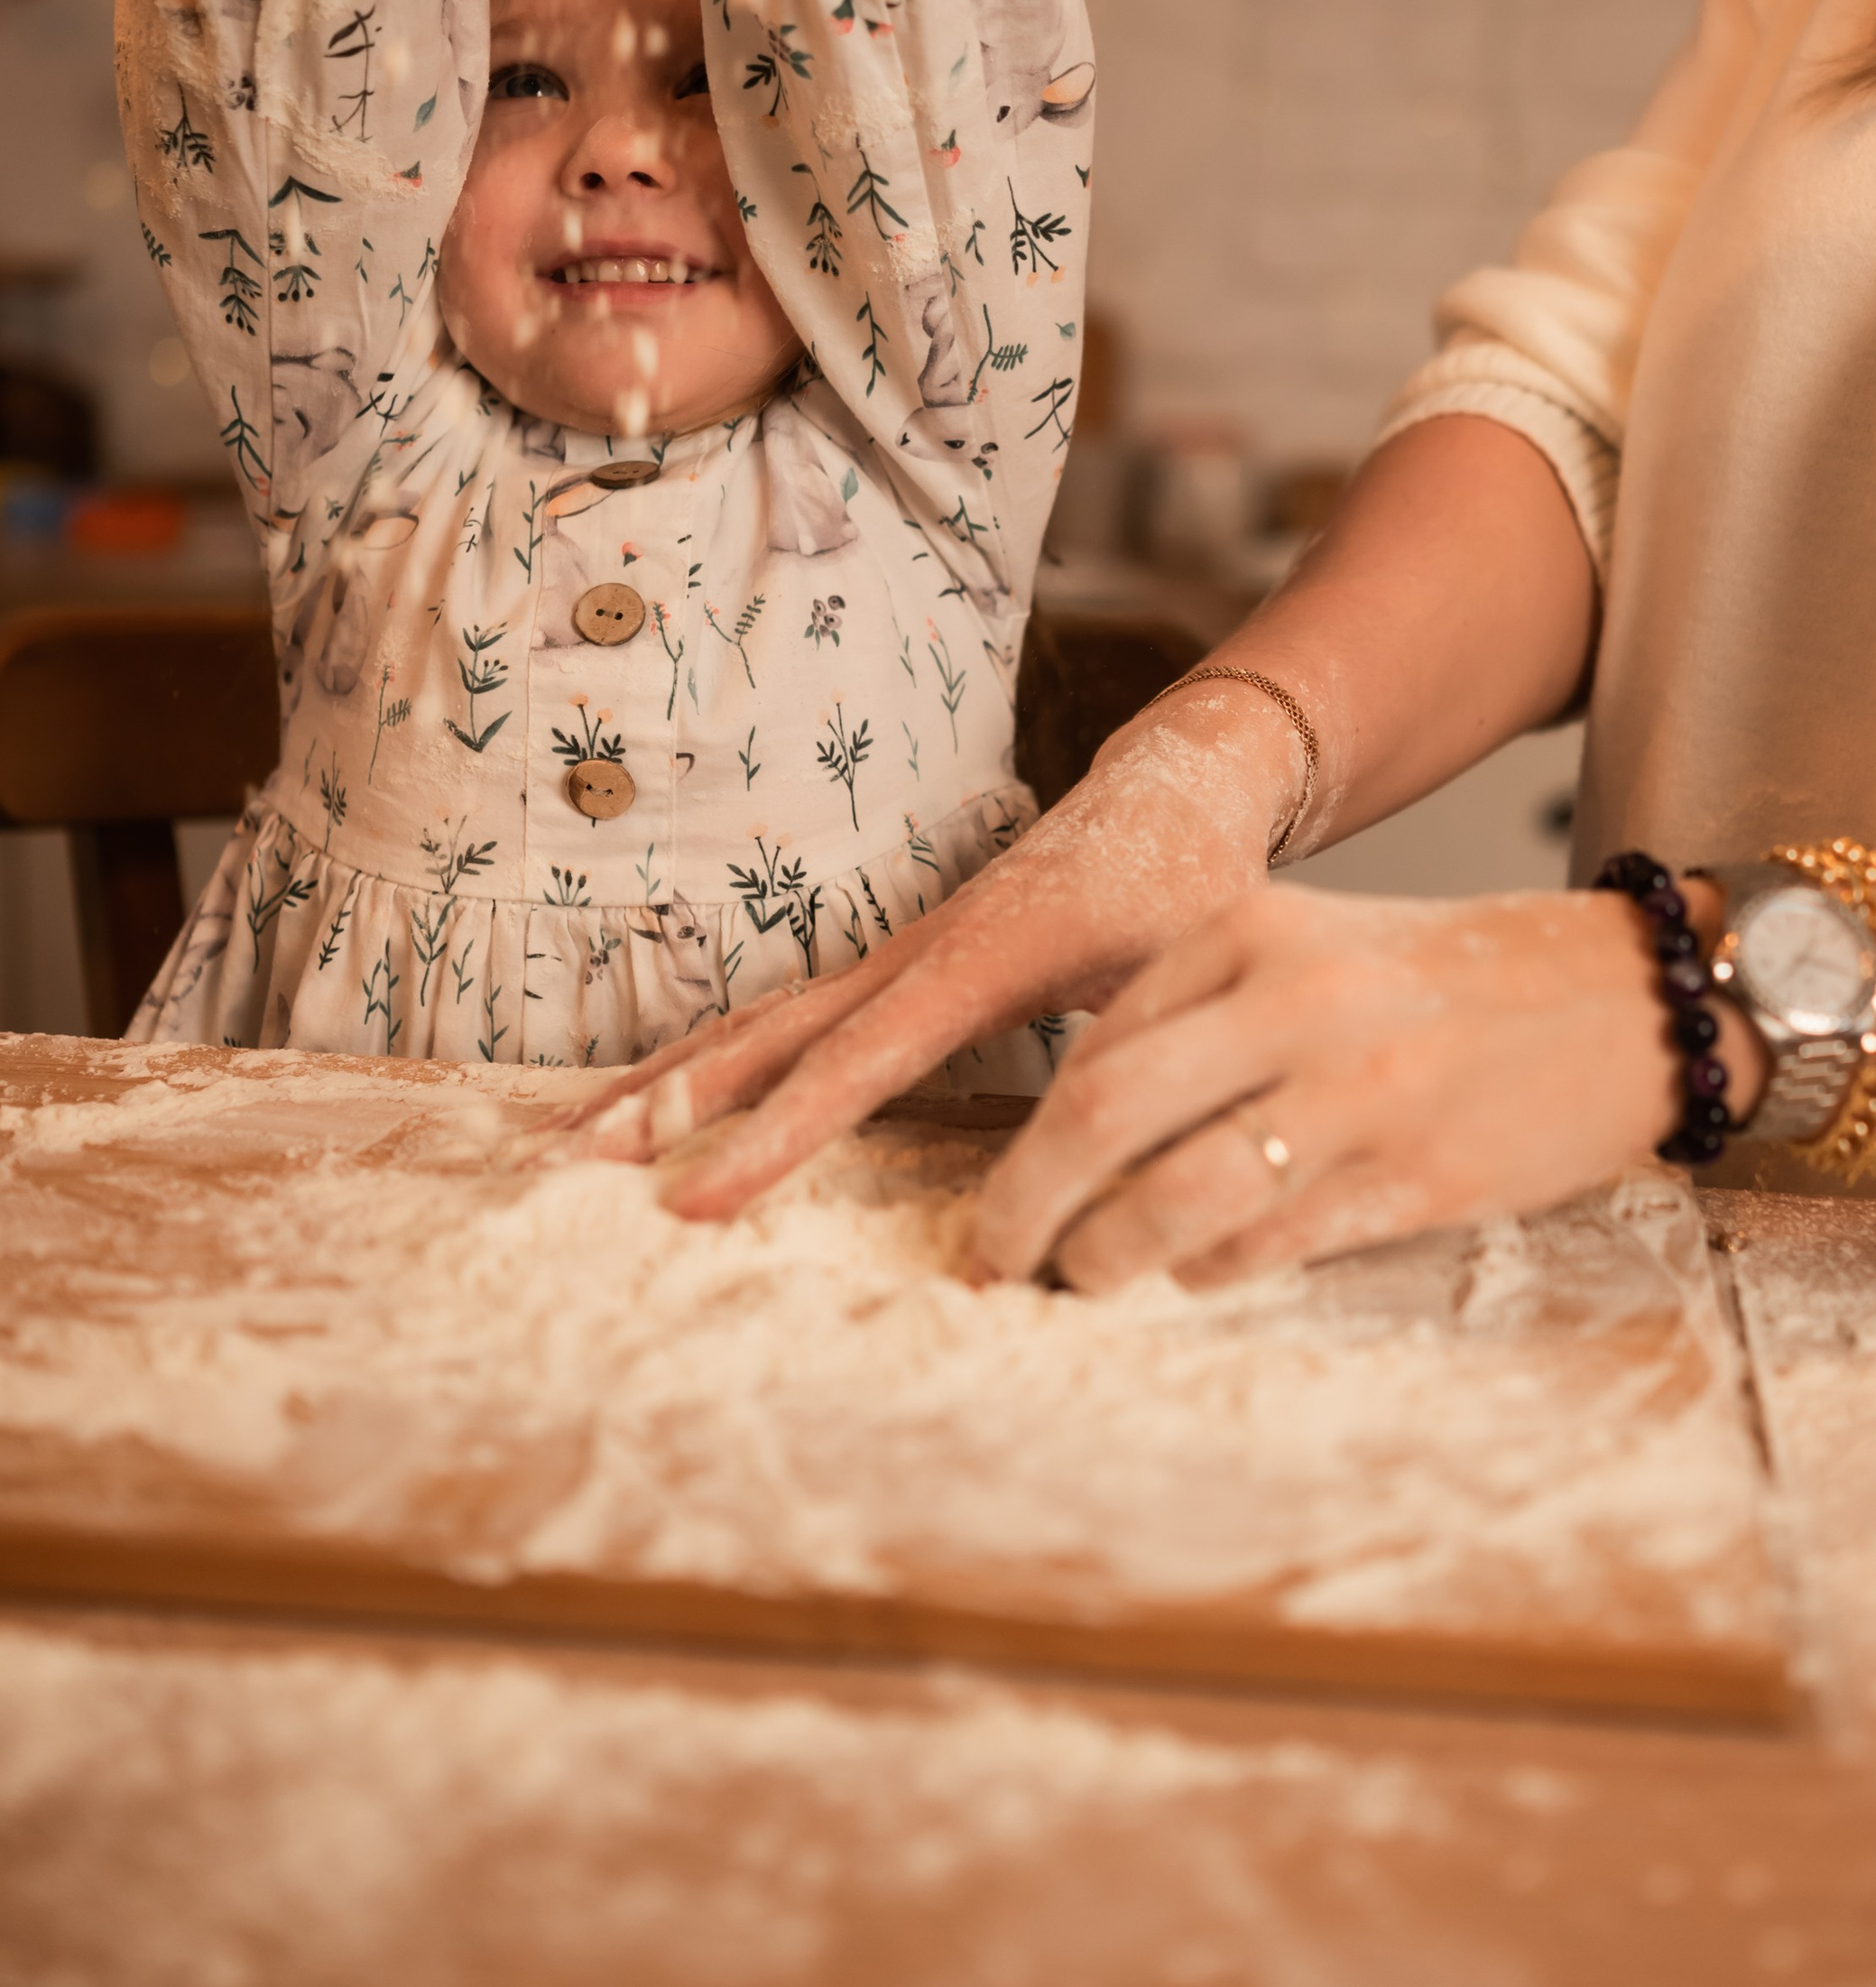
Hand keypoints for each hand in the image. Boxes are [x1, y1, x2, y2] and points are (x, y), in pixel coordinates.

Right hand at [565, 680, 1310, 1211]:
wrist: (1182, 786)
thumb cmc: (1197, 885)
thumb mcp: (1192, 969)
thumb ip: (1152, 1057)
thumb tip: (1116, 1170)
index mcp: (983, 960)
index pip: (857, 1064)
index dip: (774, 1137)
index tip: (692, 1200)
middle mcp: (916, 953)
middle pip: (768, 1037)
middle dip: (665, 1104)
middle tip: (569, 1167)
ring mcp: (896, 954)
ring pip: (760, 1026)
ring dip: (662, 1082)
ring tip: (567, 1142)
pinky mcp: (897, 963)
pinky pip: (787, 1021)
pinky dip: (713, 1061)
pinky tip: (657, 1104)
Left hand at [967, 885, 1688, 1293]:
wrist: (1631, 998)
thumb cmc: (1456, 987)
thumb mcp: (1320, 953)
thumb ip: (1209, 1014)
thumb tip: (1084, 1128)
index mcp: (1258, 927)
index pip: (1098, 1040)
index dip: (1027, 1133)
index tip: (1000, 1193)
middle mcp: (1297, 998)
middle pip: (1100, 1112)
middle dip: (1021, 1204)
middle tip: (993, 1259)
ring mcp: (1358, 1089)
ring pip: (1173, 1193)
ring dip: (1105, 1256)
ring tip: (1083, 1281)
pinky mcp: (1415, 1174)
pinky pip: (1270, 1244)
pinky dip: (1211, 1270)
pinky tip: (1200, 1274)